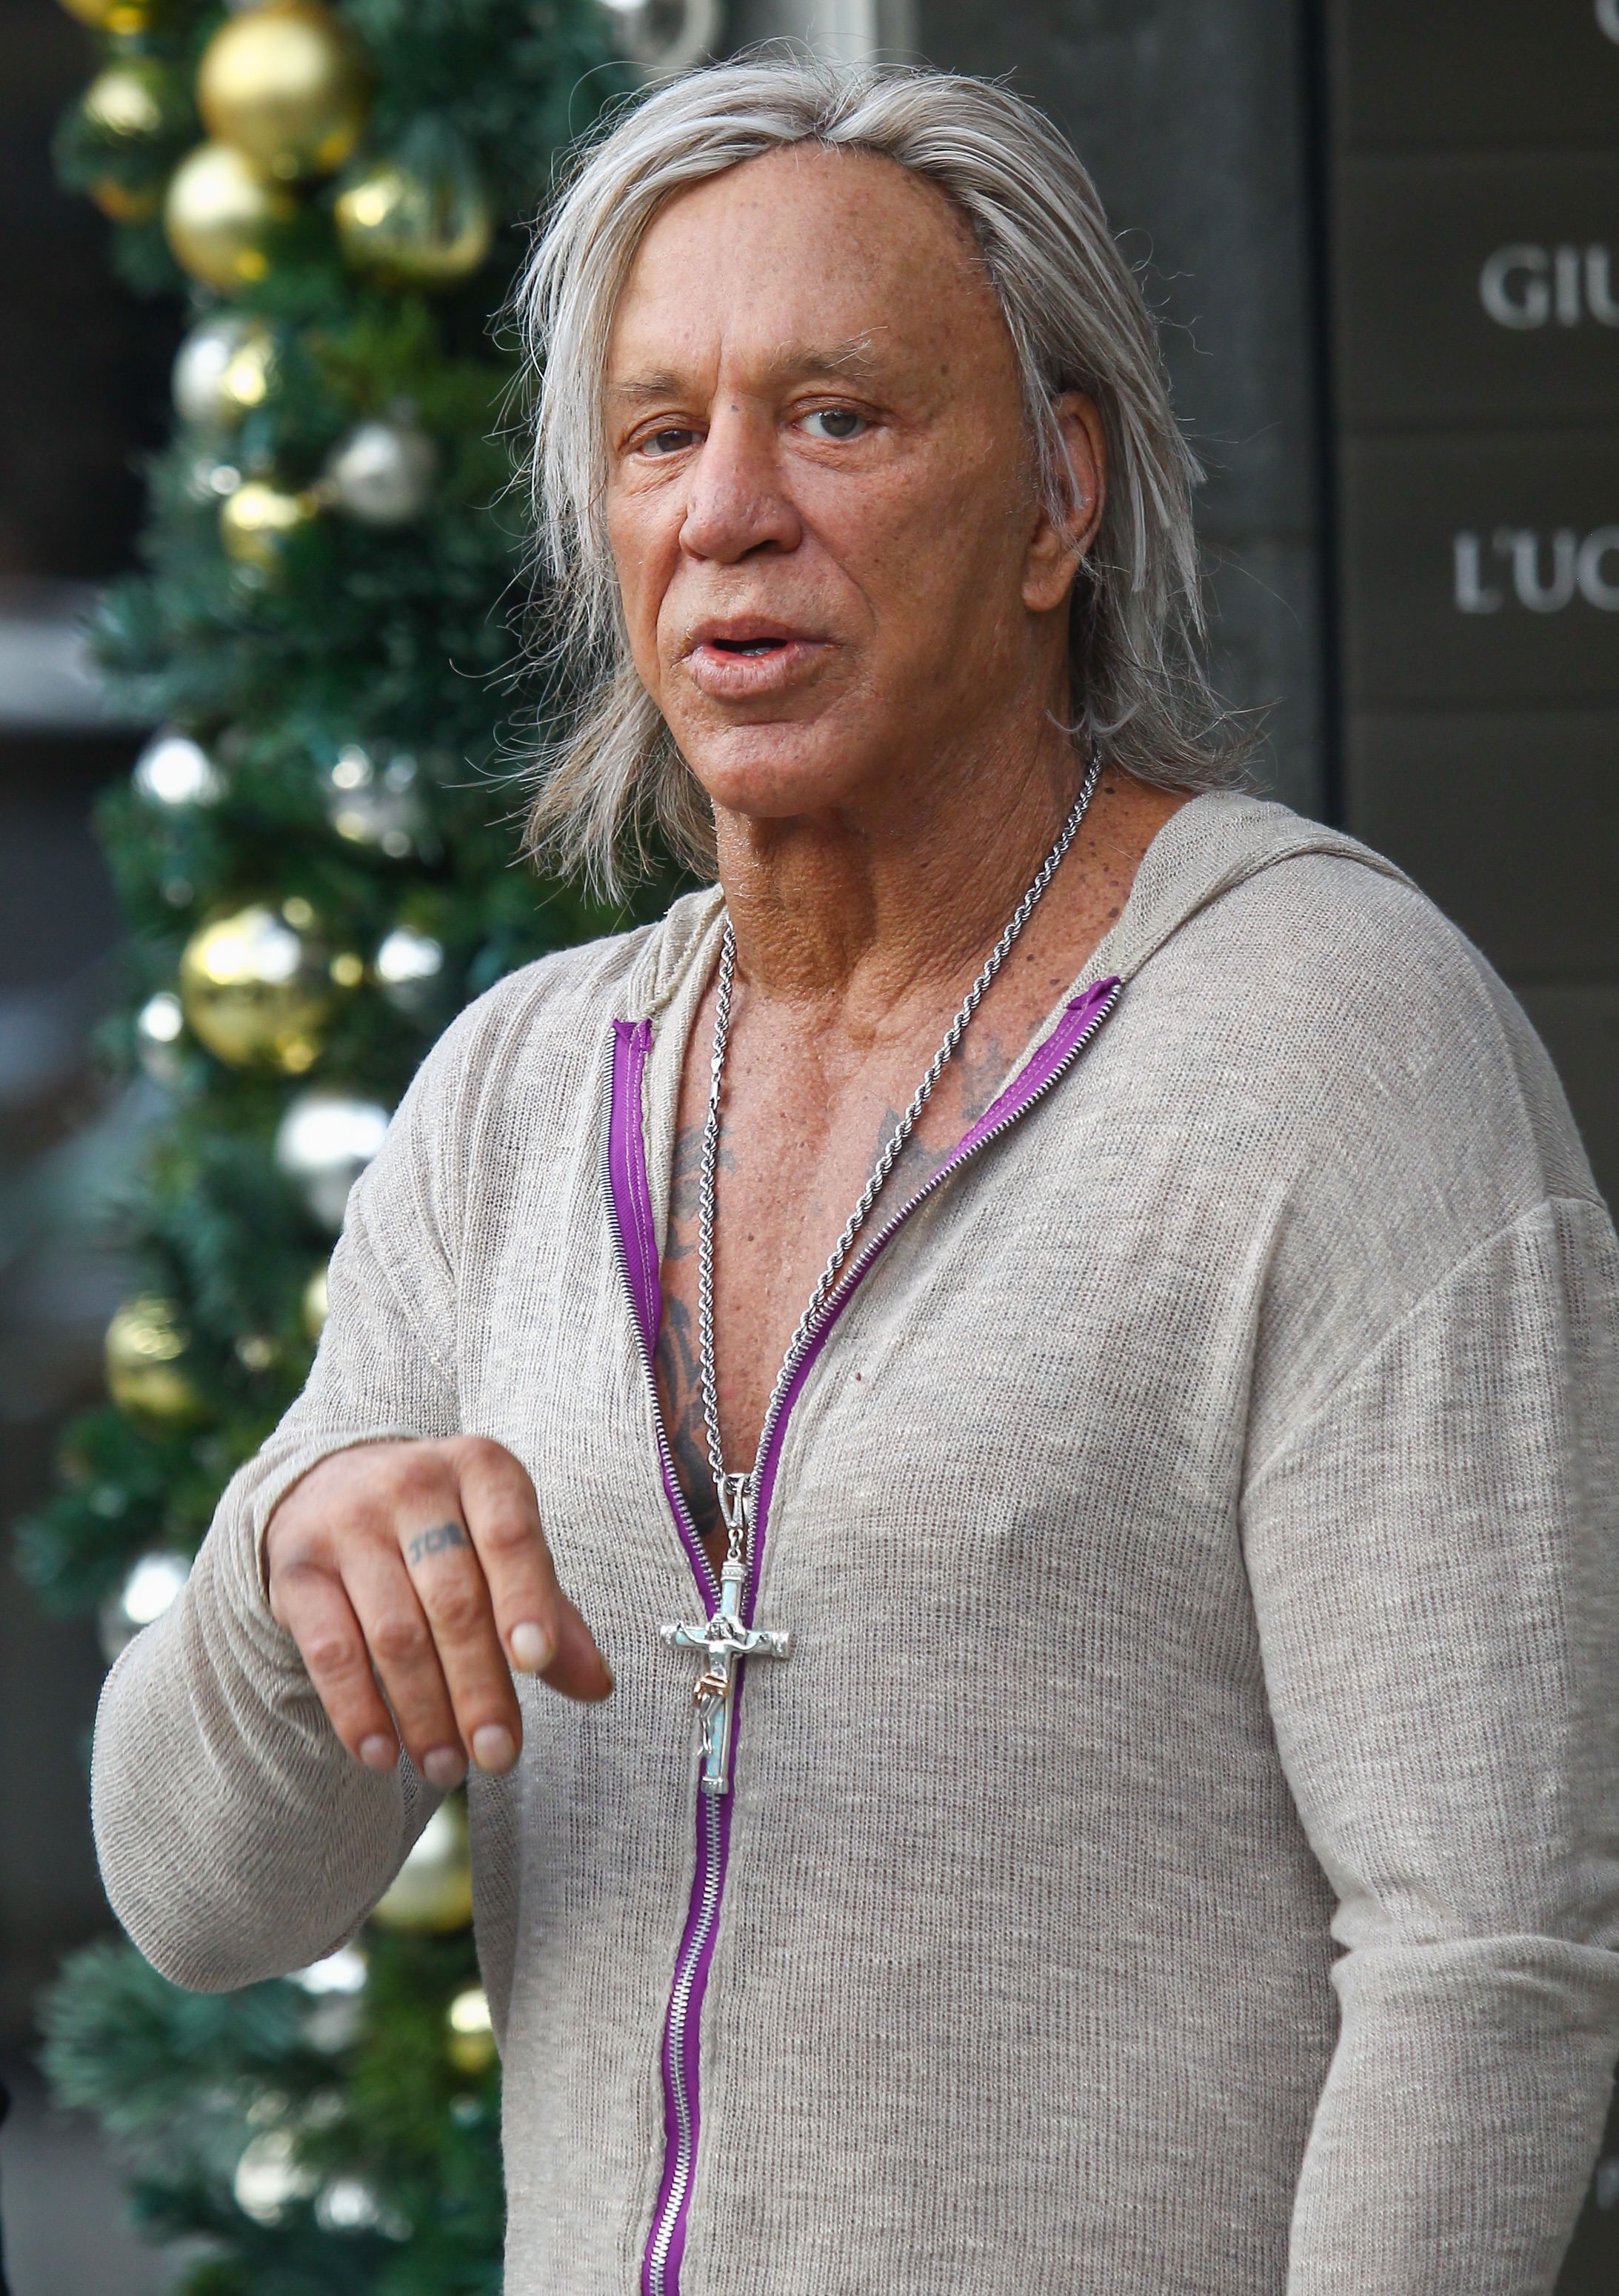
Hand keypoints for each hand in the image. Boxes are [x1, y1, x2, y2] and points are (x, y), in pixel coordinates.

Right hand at [264, 1436, 611, 1788]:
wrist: (333, 1486)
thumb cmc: (447, 1529)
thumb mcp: (503, 1546)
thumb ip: (550, 1609)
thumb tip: (597, 1685)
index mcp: (479, 1469)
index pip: (509, 1536)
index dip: (524, 1600)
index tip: (536, 1663)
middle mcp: (412, 1484)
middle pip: (454, 1601)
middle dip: (479, 1689)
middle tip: (499, 1756)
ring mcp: (347, 1524)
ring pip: (396, 1634)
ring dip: (425, 1714)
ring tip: (447, 1768)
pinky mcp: (296, 1569)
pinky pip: (331, 1651)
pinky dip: (358, 1711)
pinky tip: (382, 1755)